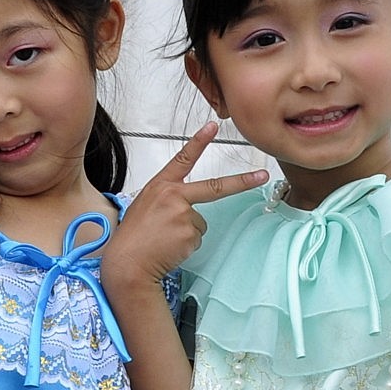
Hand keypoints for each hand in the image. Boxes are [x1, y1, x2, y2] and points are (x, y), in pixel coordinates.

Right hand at [103, 121, 267, 286]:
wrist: (128, 263)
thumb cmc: (132, 236)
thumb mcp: (144, 206)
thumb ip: (166, 199)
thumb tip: (185, 207)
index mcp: (160, 186)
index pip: (183, 159)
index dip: (199, 141)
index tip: (213, 126)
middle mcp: (174, 196)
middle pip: (215, 187)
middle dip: (243, 181)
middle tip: (262, 176)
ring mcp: (184, 215)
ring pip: (199, 222)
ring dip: (186, 232)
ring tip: (164, 238)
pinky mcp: (191, 234)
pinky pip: (196, 238)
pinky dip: (185, 245)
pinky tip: (168, 247)